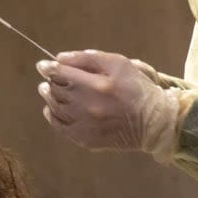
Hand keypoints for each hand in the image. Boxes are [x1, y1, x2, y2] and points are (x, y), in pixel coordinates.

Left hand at [36, 50, 179, 161]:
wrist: (154, 122)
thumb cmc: (137, 87)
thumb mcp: (119, 63)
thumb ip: (88, 58)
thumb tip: (60, 58)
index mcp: (100, 85)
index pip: (63, 73)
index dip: (49, 68)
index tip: (43, 65)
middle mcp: (90, 106)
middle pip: (58, 90)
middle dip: (51, 81)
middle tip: (51, 78)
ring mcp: (87, 125)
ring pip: (55, 107)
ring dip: (49, 96)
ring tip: (48, 90)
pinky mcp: (86, 139)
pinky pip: (60, 126)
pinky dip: (52, 115)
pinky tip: (53, 108)